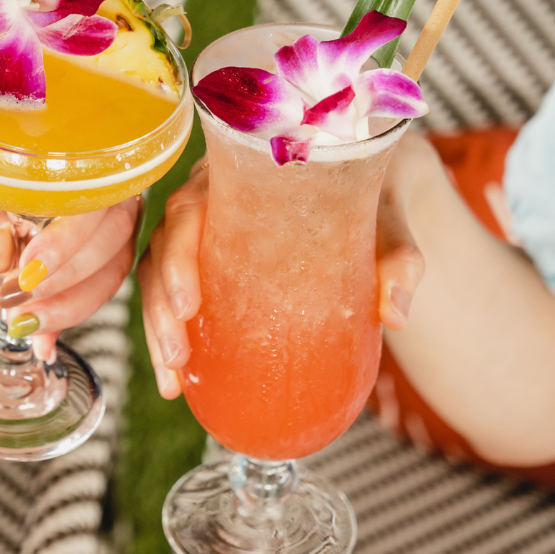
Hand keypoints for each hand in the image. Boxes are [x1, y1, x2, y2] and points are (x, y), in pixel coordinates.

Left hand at [0, 159, 139, 360]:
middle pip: (113, 237)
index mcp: (71, 158)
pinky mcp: (96, 264)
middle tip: (16, 299)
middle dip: (67, 277)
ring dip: (69, 305)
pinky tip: (42, 345)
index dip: (68, 237)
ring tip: (22, 324)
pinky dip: (67, 321)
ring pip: (111, 271)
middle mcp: (102, 189)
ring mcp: (105, 228)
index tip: (27, 268)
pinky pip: (96, 295)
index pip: (92, 196)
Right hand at [138, 137, 434, 398]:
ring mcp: (206, 226)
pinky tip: (178, 381)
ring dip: (155, 326)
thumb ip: (398, 257)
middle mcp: (213, 195)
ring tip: (174, 378)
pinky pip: (173, 292)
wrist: (375, 189)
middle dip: (159, 304)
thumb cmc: (376, 196)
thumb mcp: (389, 219)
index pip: (190, 205)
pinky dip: (168, 335)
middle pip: (164, 243)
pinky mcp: (208, 257)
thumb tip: (394, 315)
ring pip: (158, 271)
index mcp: (242, 172)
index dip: (177, 253)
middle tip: (180, 356)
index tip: (188, 304)